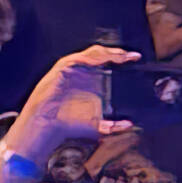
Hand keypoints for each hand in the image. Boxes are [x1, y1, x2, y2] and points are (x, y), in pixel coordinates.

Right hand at [2, 45, 140, 163]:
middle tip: (130, 56)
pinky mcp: (59, 70)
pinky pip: (75, 59)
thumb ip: (111, 125)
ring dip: (105, 52)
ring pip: (90, 53)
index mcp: (91, 80)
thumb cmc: (67, 125)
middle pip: (102, 55)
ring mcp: (71, 69)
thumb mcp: (95, 125)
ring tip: (118, 56)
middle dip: (117, 53)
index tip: (136, 59)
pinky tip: (99, 61)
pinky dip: (87, 58)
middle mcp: (82, 72)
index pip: (109, 63)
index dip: (122, 58)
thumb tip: (129, 124)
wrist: (45, 130)